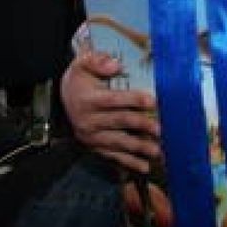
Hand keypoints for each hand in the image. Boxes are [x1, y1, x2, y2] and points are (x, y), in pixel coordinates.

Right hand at [61, 51, 159, 173]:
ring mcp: (92, 136)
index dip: (133, 100)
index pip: (112, 100)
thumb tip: (114, 65)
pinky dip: (129, 162)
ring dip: (140, 147)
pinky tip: (145, 166)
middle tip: (161, 129)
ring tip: (157, 151)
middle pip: (120, 122)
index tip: (152, 101)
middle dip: (142, 125)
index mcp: (88, 100)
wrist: (65, 97)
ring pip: (119, 143)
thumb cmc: (81, 79)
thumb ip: (97, 61)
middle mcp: (88, 121)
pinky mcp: (97, 147)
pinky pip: (114, 156)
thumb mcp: (83, 63)